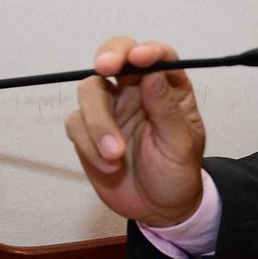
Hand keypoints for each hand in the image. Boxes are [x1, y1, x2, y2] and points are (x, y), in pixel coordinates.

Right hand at [65, 37, 205, 226]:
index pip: (158, 56)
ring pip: (90, 90)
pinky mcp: (88, 130)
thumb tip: (153, 73)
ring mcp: (111, 108)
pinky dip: (89, 145)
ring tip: (116, 155)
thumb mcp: (181, 144)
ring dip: (98, 121)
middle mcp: (137, 91)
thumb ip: (166, 110)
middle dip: (108, 55)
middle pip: (115, 56)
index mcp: (167, 89)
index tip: (139, 57)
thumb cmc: (177, 172)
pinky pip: (76, 123)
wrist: (159, 208)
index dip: (147, 51)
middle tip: (104, 66)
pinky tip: (110, 167)